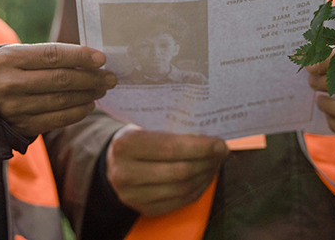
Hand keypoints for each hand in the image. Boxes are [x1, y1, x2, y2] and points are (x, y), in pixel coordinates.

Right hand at [0, 43, 115, 135]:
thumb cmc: (7, 70)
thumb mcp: (17, 54)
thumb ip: (48, 55)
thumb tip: (89, 60)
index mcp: (9, 59)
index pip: (52, 55)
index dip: (80, 56)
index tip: (102, 58)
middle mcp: (9, 84)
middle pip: (60, 80)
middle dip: (91, 78)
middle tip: (110, 77)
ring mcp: (15, 108)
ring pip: (61, 101)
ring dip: (87, 95)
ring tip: (102, 88)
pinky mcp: (21, 126)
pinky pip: (56, 120)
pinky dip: (77, 112)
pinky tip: (88, 104)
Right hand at [106, 125, 228, 216]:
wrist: (113, 162)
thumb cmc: (136, 138)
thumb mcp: (144, 125)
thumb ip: (170, 129)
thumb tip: (209, 134)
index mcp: (126, 145)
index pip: (170, 148)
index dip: (200, 147)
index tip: (220, 143)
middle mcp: (125, 172)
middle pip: (179, 171)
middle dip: (207, 161)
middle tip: (222, 152)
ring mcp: (133, 195)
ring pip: (182, 189)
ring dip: (205, 176)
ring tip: (215, 163)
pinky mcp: (143, 209)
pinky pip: (179, 202)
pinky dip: (197, 189)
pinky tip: (204, 176)